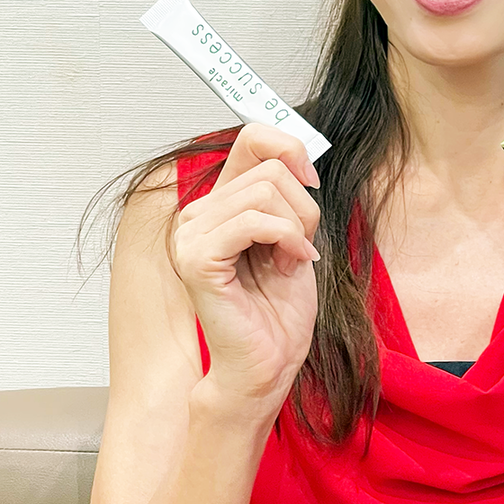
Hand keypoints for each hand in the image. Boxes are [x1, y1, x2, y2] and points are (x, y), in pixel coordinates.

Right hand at [171, 121, 322, 408]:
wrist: (267, 366)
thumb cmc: (278, 311)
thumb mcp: (292, 235)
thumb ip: (286, 193)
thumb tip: (299, 152)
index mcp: (220, 203)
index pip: (252, 138)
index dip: (290, 148)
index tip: (311, 181)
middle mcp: (199, 213)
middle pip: (269, 169)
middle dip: (303, 206)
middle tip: (302, 245)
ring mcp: (192, 235)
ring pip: (265, 192)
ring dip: (297, 227)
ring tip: (292, 259)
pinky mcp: (198, 259)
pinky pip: (255, 221)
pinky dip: (286, 238)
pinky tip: (289, 263)